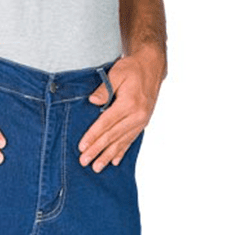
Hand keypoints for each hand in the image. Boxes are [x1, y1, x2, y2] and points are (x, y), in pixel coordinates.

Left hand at [77, 45, 165, 171]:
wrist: (152, 67)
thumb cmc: (132, 68)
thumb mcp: (117, 72)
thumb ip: (105, 88)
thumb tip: (93, 101)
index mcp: (129, 103)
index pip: (106, 123)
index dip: (93, 136)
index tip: (82, 147)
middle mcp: (136, 115)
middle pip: (112, 136)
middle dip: (97, 150)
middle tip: (84, 161)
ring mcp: (141, 121)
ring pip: (121, 142)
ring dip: (108, 156)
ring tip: (97, 167)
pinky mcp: (142, 123)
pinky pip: (130, 140)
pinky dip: (122, 151)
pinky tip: (115, 161)